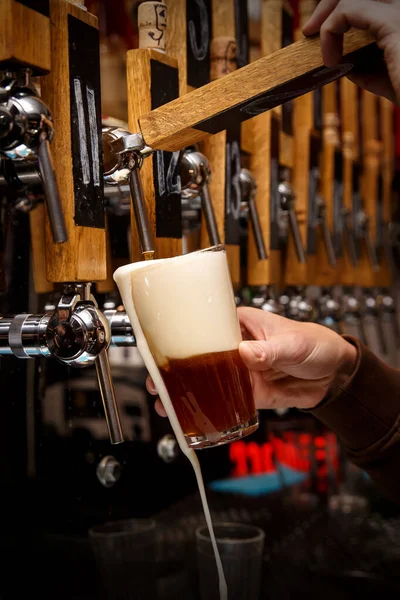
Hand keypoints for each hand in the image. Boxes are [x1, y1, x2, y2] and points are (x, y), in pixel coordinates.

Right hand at [146, 307, 357, 414]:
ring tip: (165, 404)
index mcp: (242, 324)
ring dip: (186, 391)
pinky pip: (224, 400)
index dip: (180, 336)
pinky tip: (191, 417)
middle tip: (155, 382)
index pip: (205, 326)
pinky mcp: (249, 392)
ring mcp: (240, 371)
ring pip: (206, 380)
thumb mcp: (296, 344)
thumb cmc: (317, 345)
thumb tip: (246, 353)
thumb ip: (272, 350)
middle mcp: (236, 346)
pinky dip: (208, 408)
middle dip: (175, 369)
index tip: (161, 349)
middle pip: (198, 355)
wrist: (336, 377)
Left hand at [302, 0, 399, 104]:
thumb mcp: (386, 77)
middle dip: (330, 3)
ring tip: (312, 37)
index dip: (340, 7)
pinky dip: (330, 32)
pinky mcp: (393, 21)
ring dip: (327, 12)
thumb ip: (366, 65)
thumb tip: (341, 60)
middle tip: (309, 29)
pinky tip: (330, 59)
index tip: (318, 30)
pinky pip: (347, 11)